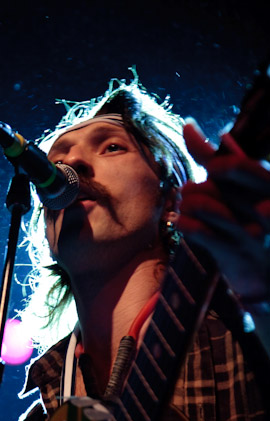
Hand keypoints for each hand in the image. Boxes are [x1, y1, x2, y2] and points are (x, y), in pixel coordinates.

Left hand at [178, 118, 269, 302]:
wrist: (261, 274)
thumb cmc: (244, 221)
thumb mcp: (236, 188)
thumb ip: (213, 158)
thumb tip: (188, 125)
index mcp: (267, 187)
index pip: (245, 165)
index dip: (219, 161)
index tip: (207, 167)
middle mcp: (264, 206)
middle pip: (228, 181)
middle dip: (204, 179)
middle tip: (188, 188)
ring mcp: (249, 231)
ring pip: (209, 204)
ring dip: (189, 201)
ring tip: (184, 204)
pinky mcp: (232, 253)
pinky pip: (201, 232)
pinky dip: (185, 223)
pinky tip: (181, 221)